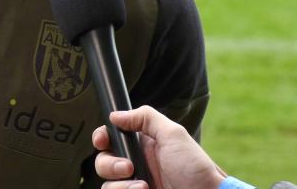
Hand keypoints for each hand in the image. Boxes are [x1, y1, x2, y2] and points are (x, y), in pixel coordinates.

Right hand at [92, 106, 227, 188]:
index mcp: (142, 145)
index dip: (101, 138)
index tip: (102, 140)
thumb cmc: (195, 167)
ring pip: (107, 184)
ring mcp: (135, 185)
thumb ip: (145, 118)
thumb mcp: (173, 134)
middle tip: (129, 167)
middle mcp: (135, 165)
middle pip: (103, 161)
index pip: (111, 138)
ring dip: (120, 184)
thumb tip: (115, 115)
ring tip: (142, 186)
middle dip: (110, 164)